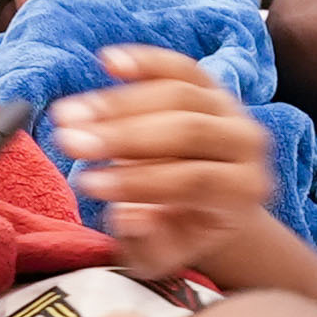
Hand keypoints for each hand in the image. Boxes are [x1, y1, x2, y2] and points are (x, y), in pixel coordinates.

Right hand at [48, 45, 316, 291]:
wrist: (209, 206)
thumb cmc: (180, 233)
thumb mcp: (163, 255)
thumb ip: (149, 244)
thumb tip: (130, 217)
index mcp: (243, 191)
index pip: (193, 180)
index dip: (138, 181)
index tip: (87, 184)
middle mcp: (248, 145)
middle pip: (187, 131)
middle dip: (122, 136)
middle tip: (70, 142)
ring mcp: (231, 109)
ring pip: (177, 95)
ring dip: (116, 103)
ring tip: (68, 115)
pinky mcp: (211, 85)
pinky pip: (179, 66)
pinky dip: (145, 61)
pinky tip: (107, 60)